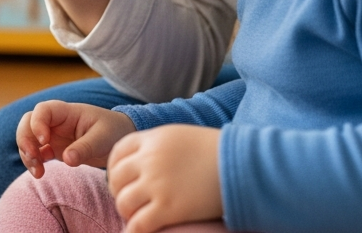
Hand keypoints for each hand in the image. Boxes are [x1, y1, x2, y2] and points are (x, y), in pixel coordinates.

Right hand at [17, 100, 134, 177]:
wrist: (119, 139)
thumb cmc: (112, 131)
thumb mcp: (103, 138)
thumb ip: (85, 147)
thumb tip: (67, 160)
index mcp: (66, 112)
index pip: (43, 110)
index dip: (37, 123)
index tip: (45, 141)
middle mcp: (55, 122)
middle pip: (27, 123)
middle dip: (25, 140)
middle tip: (34, 157)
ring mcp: (52, 135)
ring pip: (28, 139)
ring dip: (27, 155)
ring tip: (38, 173)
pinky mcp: (53, 149)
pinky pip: (36, 153)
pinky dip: (33, 163)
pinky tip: (40, 174)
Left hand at [107, 125, 222, 232]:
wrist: (245, 164)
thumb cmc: (219, 151)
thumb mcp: (182, 137)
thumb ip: (159, 146)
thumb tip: (145, 160)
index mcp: (153, 139)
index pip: (118, 153)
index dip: (115, 168)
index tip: (122, 180)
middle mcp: (150, 160)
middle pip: (117, 178)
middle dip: (119, 192)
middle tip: (130, 202)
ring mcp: (158, 184)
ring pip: (123, 202)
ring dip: (127, 212)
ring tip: (138, 216)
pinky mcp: (169, 208)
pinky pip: (139, 224)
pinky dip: (134, 230)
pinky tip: (138, 232)